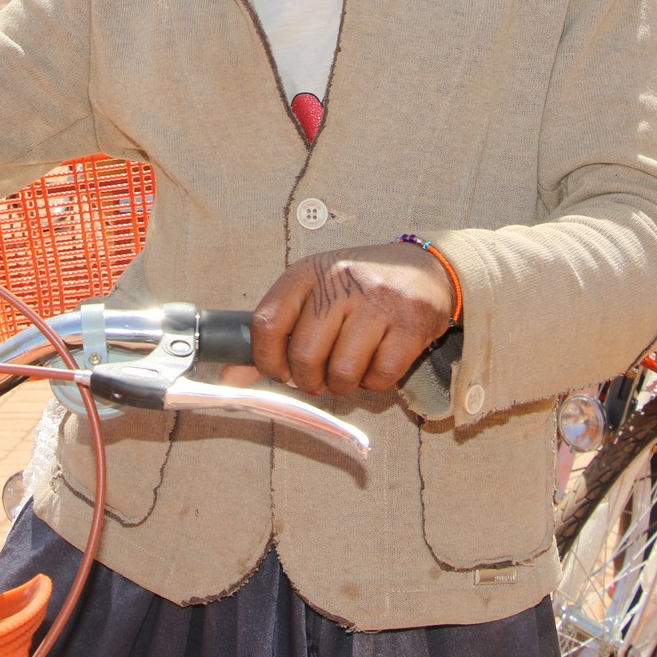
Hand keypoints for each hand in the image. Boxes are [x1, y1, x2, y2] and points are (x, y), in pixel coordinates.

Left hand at [245, 244, 455, 395]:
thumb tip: (231, 379)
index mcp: (307, 272)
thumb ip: (275, 334)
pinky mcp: (409, 324)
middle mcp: (340, 282)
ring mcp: (377, 302)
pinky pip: (380, 376)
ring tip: (346, 373)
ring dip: (341, 385)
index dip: (266, 359)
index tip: (279, 371)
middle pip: (304, 354)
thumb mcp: (314, 294)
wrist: (425, 270)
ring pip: (342, 372)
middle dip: (308, 379)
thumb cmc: (359, 287)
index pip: (267, 322)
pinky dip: (373, 382)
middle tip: (318, 377)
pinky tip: (375, 364)